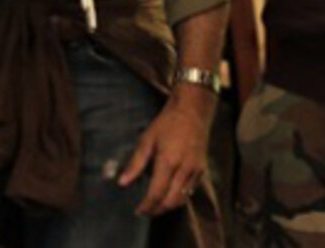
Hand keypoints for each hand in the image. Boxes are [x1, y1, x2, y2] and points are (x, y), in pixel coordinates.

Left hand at [118, 89, 214, 215]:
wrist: (192, 112)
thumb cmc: (166, 124)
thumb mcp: (146, 140)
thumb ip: (135, 163)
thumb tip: (122, 183)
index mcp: (168, 161)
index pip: (156, 193)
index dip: (147, 206)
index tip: (137, 211)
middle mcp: (184, 169)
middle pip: (170, 201)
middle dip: (157, 210)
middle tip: (145, 212)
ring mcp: (195, 171)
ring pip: (182, 199)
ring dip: (168, 207)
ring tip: (155, 206)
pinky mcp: (202, 171)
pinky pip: (190, 191)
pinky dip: (179, 198)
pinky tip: (169, 195)